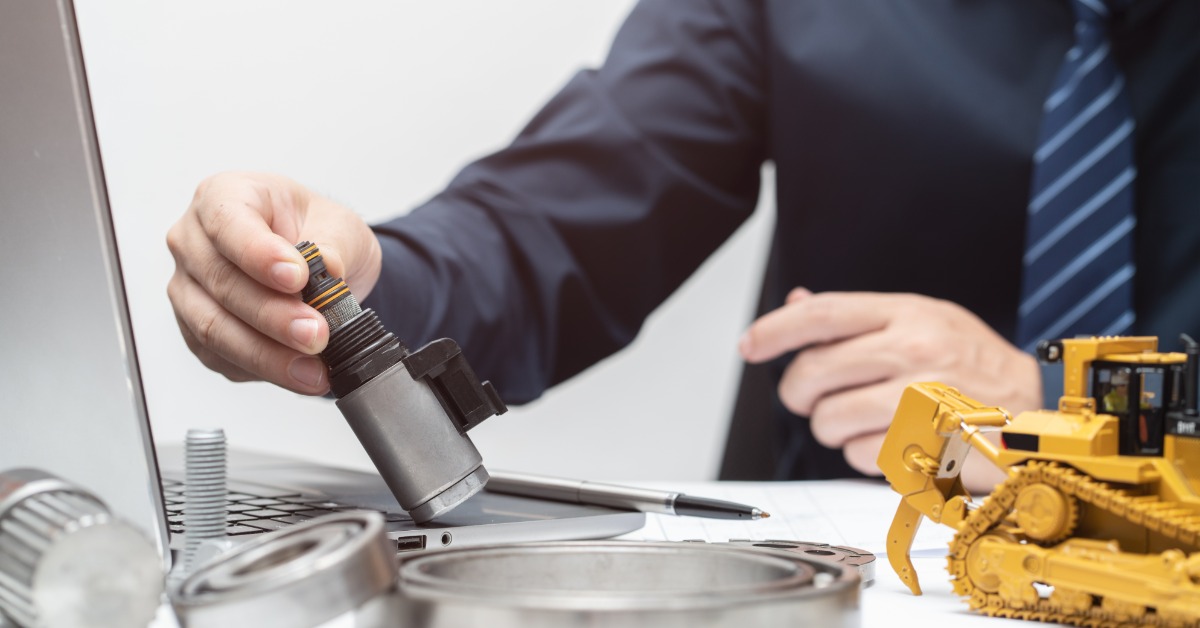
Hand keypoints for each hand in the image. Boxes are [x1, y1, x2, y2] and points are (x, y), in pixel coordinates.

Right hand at [166, 172, 381, 394]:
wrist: (317, 265)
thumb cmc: (317, 230)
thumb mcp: (339, 225)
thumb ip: (332, 244)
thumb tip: (328, 268)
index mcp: (224, 197)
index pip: (228, 224)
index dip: (260, 255)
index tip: (298, 278)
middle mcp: (194, 242)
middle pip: (221, 283)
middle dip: (273, 316)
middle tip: (316, 334)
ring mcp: (189, 289)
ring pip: (214, 328)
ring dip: (267, 354)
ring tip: (312, 369)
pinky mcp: (197, 331)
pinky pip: (220, 357)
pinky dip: (262, 370)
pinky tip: (299, 375)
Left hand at [738, 288, 1040, 490]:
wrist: (1037, 408)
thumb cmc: (972, 364)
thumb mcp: (922, 321)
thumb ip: (858, 318)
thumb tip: (796, 304)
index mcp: (907, 313)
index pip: (821, 314)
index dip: (774, 330)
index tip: (750, 345)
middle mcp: (914, 351)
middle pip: (812, 372)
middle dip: (798, 393)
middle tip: (809, 399)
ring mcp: (921, 401)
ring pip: (828, 420)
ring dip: (830, 428)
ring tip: (859, 420)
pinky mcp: (926, 448)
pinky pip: (857, 456)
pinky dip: (861, 454)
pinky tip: (889, 440)